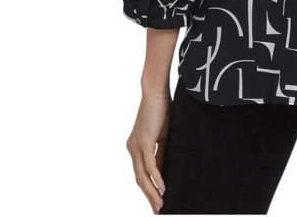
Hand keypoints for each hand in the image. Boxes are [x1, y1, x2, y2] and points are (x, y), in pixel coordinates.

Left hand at [126, 90, 171, 213]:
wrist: (156, 90)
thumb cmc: (161, 108)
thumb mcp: (163, 134)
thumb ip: (161, 151)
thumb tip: (164, 169)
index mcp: (136, 146)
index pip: (141, 172)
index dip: (148, 188)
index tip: (157, 200)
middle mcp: (132, 148)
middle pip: (139, 179)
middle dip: (148, 195)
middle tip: (157, 210)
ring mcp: (136, 146)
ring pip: (142, 176)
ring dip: (151, 192)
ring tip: (160, 205)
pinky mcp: (143, 142)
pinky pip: (149, 165)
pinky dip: (156, 178)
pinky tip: (162, 188)